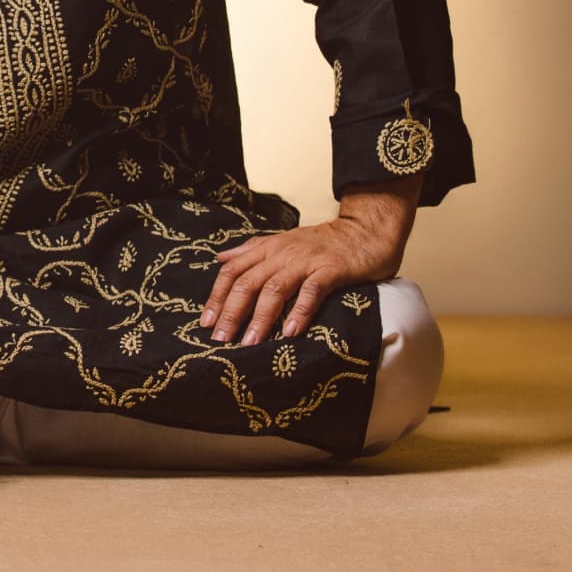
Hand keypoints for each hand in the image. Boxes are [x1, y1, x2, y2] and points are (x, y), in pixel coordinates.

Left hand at [200, 179, 419, 345]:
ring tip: (250, 342)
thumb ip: (252, 250)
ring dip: (260, 318)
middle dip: (231, 312)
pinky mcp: (331, 270)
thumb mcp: (283, 241)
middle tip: (220, 339)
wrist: (366, 230)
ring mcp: (306, 261)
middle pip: (247, 283)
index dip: (217, 296)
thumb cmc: (324, 241)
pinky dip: (300, 311)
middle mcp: (281, 254)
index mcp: (267, 249)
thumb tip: (221, 257)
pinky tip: (291, 332)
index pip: (232, 271)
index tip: (205, 322)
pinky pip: (312, 291)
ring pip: (274, 289)